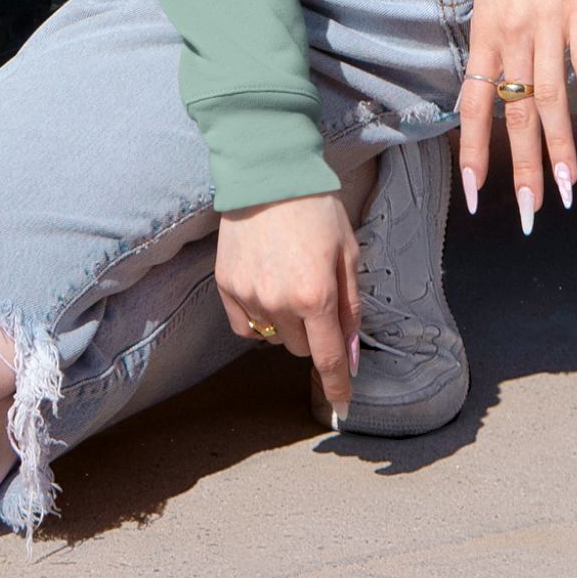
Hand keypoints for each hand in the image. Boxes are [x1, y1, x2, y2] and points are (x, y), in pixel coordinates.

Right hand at [213, 191, 361, 416]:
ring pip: (274, 337)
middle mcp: (280, 304)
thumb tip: (349, 354)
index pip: (327, 359)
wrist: (268, 173)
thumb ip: (350, 306)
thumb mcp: (347, 252)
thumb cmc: (317, 208)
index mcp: (317, 296)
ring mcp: (249, 297)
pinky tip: (266, 287)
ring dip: (286, 322)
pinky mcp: (226, 287)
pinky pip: (245, 326)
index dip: (336, 385)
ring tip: (290, 278)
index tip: (341, 404)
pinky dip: (259, 318)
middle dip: (314, 332)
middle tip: (316, 294)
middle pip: (301, 347)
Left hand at [457, 0, 576, 231]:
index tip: (475, 197)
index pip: (473, 106)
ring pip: (550, 97)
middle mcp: (512, 35)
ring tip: (568, 189)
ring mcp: (547, 23)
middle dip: (523, 169)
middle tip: (530, 213)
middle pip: (515, 114)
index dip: (474, 153)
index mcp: (484, 35)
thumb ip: (491, 46)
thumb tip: (489, 91)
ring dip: (560, 148)